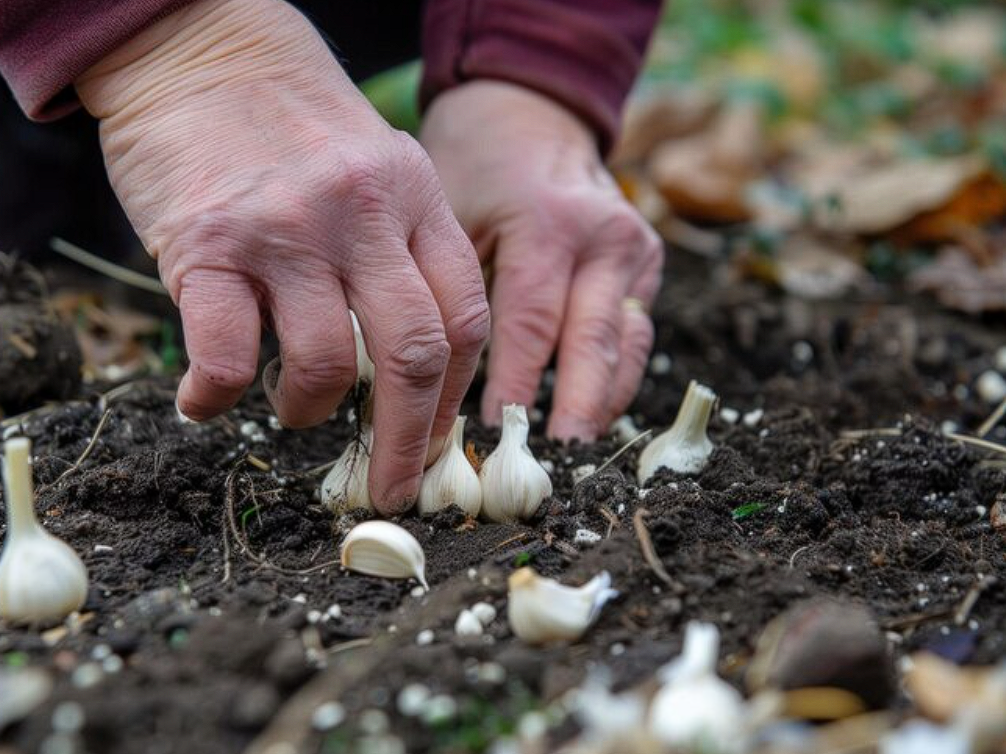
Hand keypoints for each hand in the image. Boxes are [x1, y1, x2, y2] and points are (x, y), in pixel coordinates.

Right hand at [76, 0, 488, 513]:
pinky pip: (226, 354)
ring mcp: (286, 230)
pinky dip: (216, 398)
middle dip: (408, 443)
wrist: (198, 45)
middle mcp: (361, 216)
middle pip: (415, 356)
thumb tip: (405, 366)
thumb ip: (399, 248)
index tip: (437, 441)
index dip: (456, 399)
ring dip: (308, 413)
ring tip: (291, 410)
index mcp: (414, 198)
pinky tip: (204, 402)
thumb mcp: (375, 163)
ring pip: (323, 366)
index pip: (464, 318)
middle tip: (392, 487)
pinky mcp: (209, 244)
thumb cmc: (290, 119)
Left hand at [421, 81, 662, 440]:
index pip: (531, 323)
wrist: (530, 116)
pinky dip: (614, 377)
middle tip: (554, 464)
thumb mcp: (448, 211)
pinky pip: (635, 335)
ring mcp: (637, 251)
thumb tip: (422, 377)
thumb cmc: (474, 166)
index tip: (491, 434)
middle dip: (575, 410)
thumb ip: (449, 286)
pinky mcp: (649, 264)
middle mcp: (605, 239)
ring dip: (602, 404)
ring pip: (626, 347)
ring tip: (573, 454)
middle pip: (593, 343)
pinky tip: (591, 414)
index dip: (515, 385)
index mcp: (549, 224)